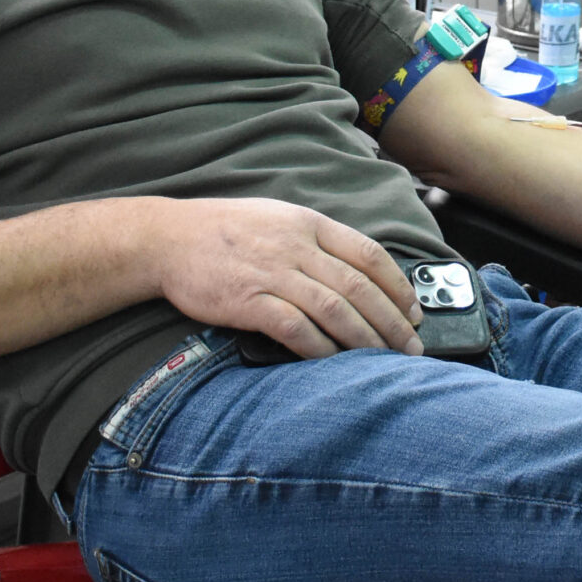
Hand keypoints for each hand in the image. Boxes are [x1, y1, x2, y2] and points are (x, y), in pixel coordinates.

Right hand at [156, 198, 423, 357]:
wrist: (167, 238)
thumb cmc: (225, 231)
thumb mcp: (279, 219)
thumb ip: (317, 242)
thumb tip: (360, 273)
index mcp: (309, 224)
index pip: (369, 255)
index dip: (398, 286)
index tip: (414, 311)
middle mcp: (296, 246)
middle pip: (359, 287)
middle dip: (392, 321)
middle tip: (411, 347)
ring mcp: (272, 272)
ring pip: (334, 309)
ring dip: (365, 339)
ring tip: (384, 360)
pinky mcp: (248, 299)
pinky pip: (295, 327)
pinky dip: (320, 348)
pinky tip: (335, 362)